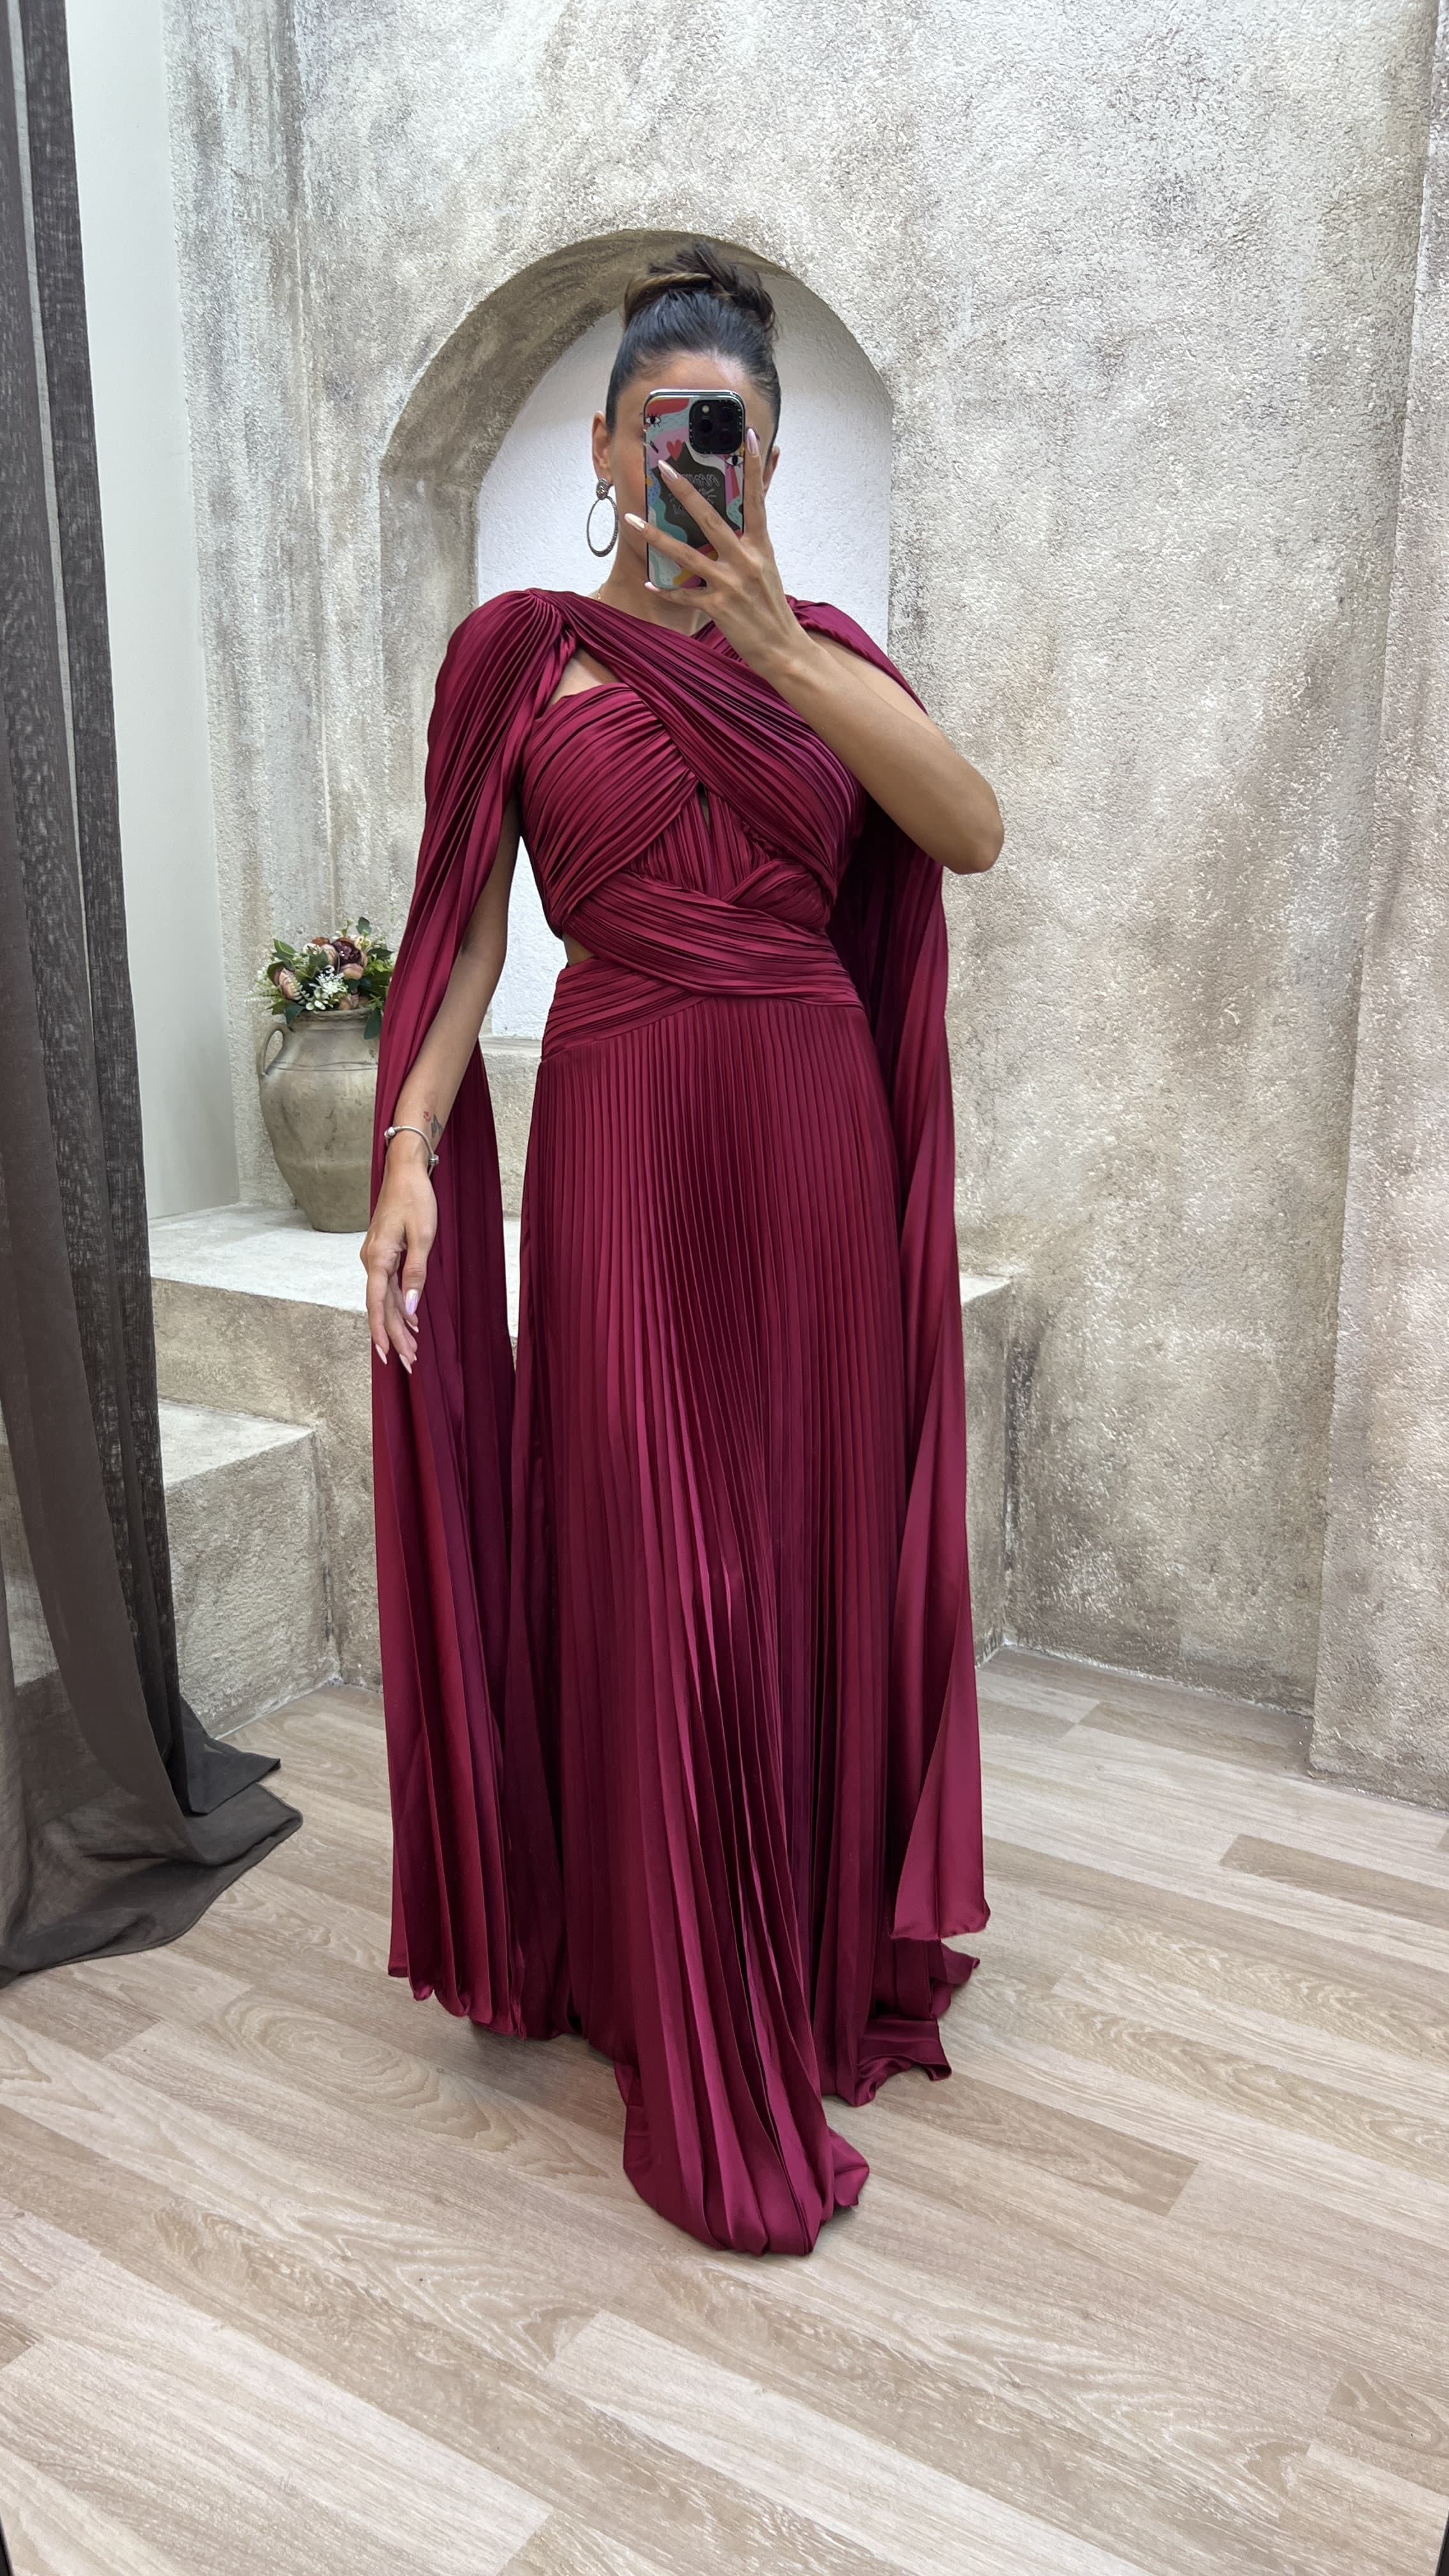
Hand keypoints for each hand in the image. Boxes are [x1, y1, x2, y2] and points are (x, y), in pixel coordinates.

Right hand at [361, 1142, 435, 1371]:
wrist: (405, 1171)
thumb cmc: (415, 1199)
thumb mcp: (423, 1236)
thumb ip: (416, 1273)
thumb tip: (409, 1306)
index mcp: (378, 1258)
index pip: (377, 1304)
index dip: (382, 1331)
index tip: (387, 1354)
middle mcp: (371, 1261)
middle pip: (381, 1306)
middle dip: (396, 1335)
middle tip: (409, 1363)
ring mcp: (376, 1258)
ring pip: (385, 1298)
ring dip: (398, 1324)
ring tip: (411, 1350)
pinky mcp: (383, 1254)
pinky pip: (388, 1286)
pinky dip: (398, 1305)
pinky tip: (410, 1320)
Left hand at [624, 430, 804, 686]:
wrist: (784, 650)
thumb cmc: (772, 610)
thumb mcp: (768, 570)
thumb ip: (752, 544)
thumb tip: (740, 523)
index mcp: (761, 547)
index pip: (758, 499)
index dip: (755, 468)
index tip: (750, 436)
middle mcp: (746, 560)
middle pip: (710, 519)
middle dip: (684, 491)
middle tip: (662, 468)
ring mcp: (731, 584)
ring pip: (686, 555)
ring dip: (655, 536)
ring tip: (631, 519)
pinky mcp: (719, 608)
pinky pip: (685, 596)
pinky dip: (667, 591)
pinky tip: (649, 583)